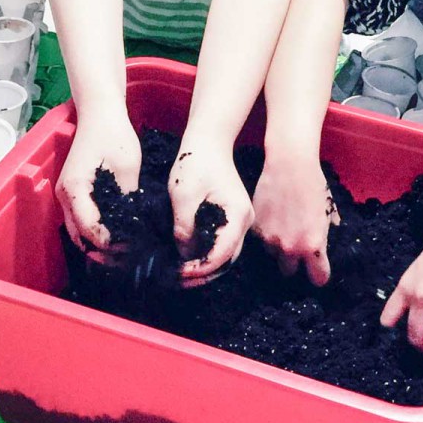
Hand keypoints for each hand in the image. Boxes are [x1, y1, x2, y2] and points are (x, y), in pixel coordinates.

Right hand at [55, 106, 140, 263]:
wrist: (99, 113)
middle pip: (79, 236)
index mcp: (75, 188)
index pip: (89, 228)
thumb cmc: (114, 135)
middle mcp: (64, 195)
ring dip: (97, 244)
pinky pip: (80, 219)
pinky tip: (116, 234)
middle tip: (128, 258)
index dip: (109, 244)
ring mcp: (66, 193)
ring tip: (124, 251)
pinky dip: (95, 231)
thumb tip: (134, 224)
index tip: (131, 249)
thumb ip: (127, 197)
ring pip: (77, 230)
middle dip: (102, 252)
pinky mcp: (73, 190)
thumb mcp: (127, 166)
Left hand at [168, 138, 254, 286]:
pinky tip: (187, 258)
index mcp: (238, 215)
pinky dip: (206, 255)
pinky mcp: (230, 218)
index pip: (223, 254)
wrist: (208, 143)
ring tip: (180, 273)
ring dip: (204, 267)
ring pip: (225, 254)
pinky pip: (221, 244)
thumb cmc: (197, 163)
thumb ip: (185, 227)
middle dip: (203, 274)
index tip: (179, 273)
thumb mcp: (184, 194)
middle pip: (227, 259)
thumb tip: (184, 255)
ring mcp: (239, 220)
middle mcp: (244, 221)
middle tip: (177, 280)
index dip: (201, 268)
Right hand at [252, 155, 339, 285]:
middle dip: (294, 261)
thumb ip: (326, 232)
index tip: (317, 269)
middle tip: (295, 244)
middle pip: (290, 271)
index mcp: (313, 245)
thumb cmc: (314, 184)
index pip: (318, 278)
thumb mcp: (329, 210)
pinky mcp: (255, 229)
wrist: (290, 164)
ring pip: (273, 255)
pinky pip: (260, 240)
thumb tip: (323, 246)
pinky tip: (272, 216)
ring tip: (282, 225)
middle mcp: (291, 247)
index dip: (318, 274)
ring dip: (277, 246)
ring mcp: (270, 240)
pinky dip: (265, 233)